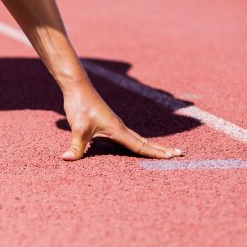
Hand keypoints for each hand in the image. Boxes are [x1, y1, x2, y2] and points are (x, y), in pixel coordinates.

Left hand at [60, 81, 183, 160]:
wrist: (77, 87)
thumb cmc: (80, 106)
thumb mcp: (77, 129)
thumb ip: (75, 147)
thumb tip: (67, 159)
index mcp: (117, 130)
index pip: (141, 146)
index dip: (157, 153)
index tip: (174, 156)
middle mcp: (120, 127)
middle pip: (145, 141)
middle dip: (161, 149)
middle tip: (179, 154)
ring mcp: (115, 124)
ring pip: (137, 138)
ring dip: (151, 145)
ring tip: (164, 152)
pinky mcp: (108, 122)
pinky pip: (128, 135)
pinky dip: (138, 141)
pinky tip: (136, 144)